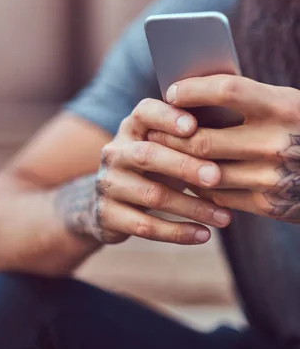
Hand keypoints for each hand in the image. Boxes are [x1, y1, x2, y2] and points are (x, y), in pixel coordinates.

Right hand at [79, 97, 232, 245]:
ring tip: (225, 218)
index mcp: (131, 128)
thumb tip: (241, 136)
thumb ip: (189, 137)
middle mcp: (115, 152)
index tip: (194, 127)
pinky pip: (145, 226)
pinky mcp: (108, 215)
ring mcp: (109, 184)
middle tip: (216, 177)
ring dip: (192, 207)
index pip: (144, 112)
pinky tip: (204, 235)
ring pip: (152, 195)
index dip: (167, 117)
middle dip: (184, 166)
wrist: (107, 204)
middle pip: (147, 155)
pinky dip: (178, 232)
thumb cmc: (153, 168)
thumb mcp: (163, 147)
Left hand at [148, 75, 299, 223]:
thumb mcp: (288, 106)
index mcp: (283, 106)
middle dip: (171, 135)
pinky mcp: (269, 204)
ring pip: (204, 172)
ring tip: (163, 153)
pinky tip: (190, 176)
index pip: (226, 89)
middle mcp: (277, 141)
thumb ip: (250, 102)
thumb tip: (194, 99)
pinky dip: (199, 186)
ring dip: (179, 163)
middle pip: (202, 139)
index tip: (171, 91)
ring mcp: (272, 177)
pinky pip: (218, 196)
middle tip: (153, 129)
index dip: (192, 89)